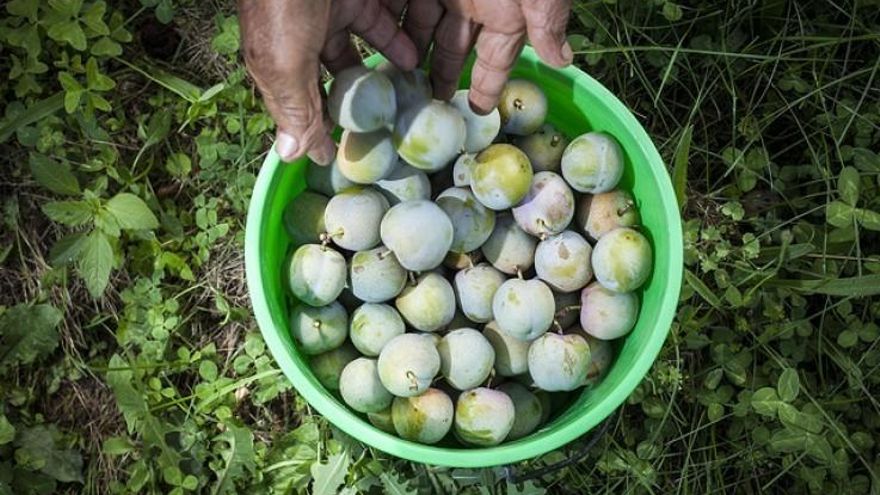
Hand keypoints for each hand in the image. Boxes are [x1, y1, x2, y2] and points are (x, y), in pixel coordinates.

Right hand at [239, 0, 416, 163]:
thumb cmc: (285, 2)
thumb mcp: (285, 61)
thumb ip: (294, 107)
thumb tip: (293, 155)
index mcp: (279, 60)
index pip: (298, 106)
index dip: (317, 131)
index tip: (342, 156)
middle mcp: (302, 39)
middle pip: (332, 81)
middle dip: (357, 103)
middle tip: (386, 128)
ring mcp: (328, 14)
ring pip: (359, 52)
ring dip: (382, 75)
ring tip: (408, 97)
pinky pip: (379, 22)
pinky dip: (396, 41)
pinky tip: (412, 59)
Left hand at [403, 0, 571, 113]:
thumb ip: (547, 23)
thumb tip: (563, 61)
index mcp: (505, 15)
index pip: (495, 60)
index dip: (486, 87)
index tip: (479, 112)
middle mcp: (474, 4)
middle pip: (451, 48)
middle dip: (442, 75)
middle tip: (429, 101)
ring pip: (422, 27)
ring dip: (410, 52)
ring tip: (397, 77)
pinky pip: (402, 3)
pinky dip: (391, 24)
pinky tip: (380, 42)